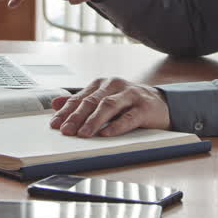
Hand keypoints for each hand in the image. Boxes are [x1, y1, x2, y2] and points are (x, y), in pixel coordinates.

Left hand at [49, 77, 169, 137]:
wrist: (161, 103)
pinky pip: (129, 116)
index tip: (55, 124)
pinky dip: (117, 125)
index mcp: (102, 84)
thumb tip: (55, 104)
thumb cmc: (129, 103)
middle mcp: (115, 85)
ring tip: (83, 133)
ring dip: (94, 121)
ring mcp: (130, 95)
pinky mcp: (145, 107)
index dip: (66, 111)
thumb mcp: (103, 99)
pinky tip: (107, 133)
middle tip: (66, 131)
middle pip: (92, 101)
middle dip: (77, 117)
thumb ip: (81, 101)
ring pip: (108, 106)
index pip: (80, 98)